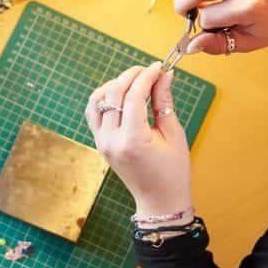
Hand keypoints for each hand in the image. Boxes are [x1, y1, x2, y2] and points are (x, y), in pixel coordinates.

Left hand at [85, 63, 192, 218]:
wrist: (159, 200)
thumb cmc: (172, 171)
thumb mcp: (173, 134)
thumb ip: (164, 102)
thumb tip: (164, 75)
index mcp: (133, 140)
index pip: (134, 96)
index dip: (147, 76)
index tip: (159, 67)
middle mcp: (111, 140)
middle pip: (113, 93)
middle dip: (131, 76)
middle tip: (149, 70)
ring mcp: (101, 142)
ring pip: (97, 99)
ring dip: (115, 84)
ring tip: (135, 82)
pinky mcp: (99, 143)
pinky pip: (93, 112)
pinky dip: (105, 97)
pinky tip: (121, 94)